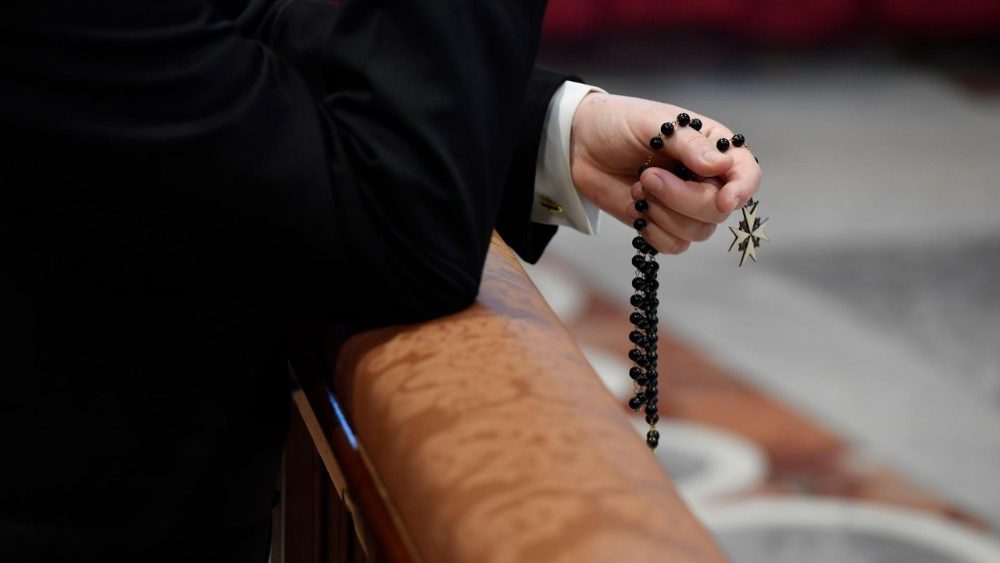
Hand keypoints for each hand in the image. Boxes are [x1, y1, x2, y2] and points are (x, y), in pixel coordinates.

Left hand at [570, 92, 761, 253]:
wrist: (580, 145)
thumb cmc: (619, 123)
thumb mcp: (652, 122)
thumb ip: (687, 143)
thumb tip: (719, 165)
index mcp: (713, 147)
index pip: (747, 173)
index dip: (742, 189)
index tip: (724, 199)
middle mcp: (707, 180)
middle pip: (718, 210)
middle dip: (683, 199)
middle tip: (647, 178)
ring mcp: (686, 206)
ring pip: (698, 232)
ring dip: (664, 214)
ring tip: (639, 186)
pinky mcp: (663, 225)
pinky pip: (674, 245)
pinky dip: (653, 232)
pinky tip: (637, 208)